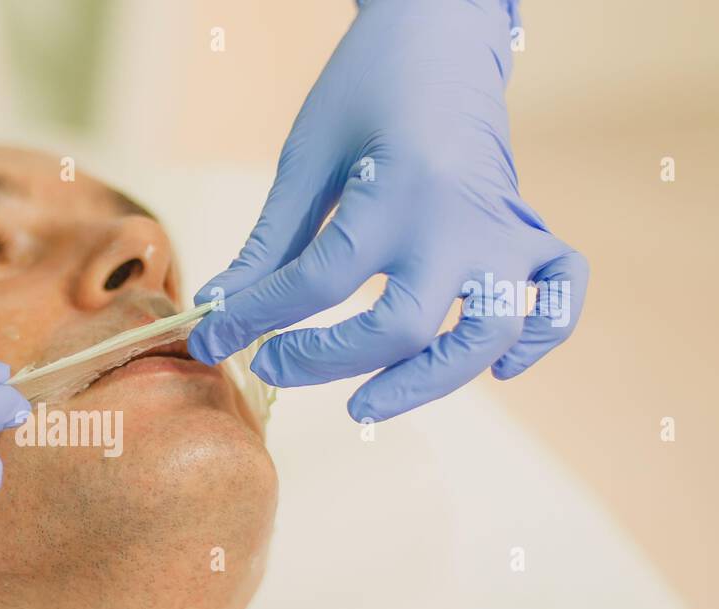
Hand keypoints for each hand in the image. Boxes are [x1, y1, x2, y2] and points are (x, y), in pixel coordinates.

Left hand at [187, 0, 587, 420]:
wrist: (441, 30)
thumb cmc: (366, 87)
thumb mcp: (307, 158)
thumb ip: (269, 243)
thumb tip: (218, 310)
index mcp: (393, 191)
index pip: (315, 283)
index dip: (254, 319)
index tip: (214, 339)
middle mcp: (456, 219)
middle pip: (401, 329)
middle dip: (327, 362)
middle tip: (273, 368)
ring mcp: (502, 228)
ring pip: (487, 334)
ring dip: (428, 383)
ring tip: (363, 406)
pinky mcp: (529, 227)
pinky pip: (559, 295)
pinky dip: (541, 338)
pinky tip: (497, 370)